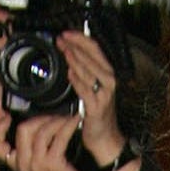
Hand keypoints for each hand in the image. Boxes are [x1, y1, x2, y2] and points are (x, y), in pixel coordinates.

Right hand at [0, 113, 91, 170]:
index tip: (8, 117)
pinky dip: (68, 126)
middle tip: (55, 117)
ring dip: (57, 120)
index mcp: (16, 164)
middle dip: (40, 118)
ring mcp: (38, 164)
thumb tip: (34, 126)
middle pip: (23, 129)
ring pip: (42, 131)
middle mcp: (23, 164)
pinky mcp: (54, 164)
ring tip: (67, 119)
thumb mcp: (36, 167)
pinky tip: (75, 121)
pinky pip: (60, 137)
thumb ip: (30, 151)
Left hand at [58, 30, 123, 164]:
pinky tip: (70, 73)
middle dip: (75, 46)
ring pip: (89, 71)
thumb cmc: (96, 111)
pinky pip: (86, 90)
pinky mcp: (97, 107)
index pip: (95, 48)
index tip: (65, 33)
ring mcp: (105, 94)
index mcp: (107, 72)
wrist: (105, 136)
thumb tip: (70, 53)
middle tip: (60, 40)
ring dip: (76, 60)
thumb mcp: (93, 86)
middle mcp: (109, 81)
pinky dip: (78, 81)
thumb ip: (85, 70)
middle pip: (92, 56)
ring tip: (65, 51)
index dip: (80, 38)